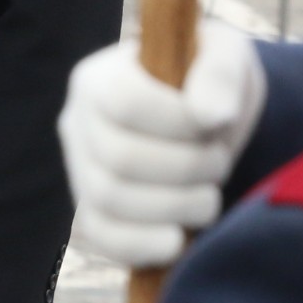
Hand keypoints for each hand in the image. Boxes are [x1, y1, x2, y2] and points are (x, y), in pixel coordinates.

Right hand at [58, 20, 268, 268]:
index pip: (125, 102)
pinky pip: (103, 239)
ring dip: (175, 206)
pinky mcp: (91, 214)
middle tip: (219, 162)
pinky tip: (179, 238)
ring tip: (208, 195)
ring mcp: (79, 172)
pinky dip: (144, 245)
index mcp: (98, 77)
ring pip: (110, 201)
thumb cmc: (210, 84)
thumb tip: (209, 114)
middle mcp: (76, 123)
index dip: (177, 120)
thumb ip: (221, 73)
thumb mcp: (225, 57)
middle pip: (120, 159)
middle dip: (187, 168)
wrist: (205, 123)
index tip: (215, 122)